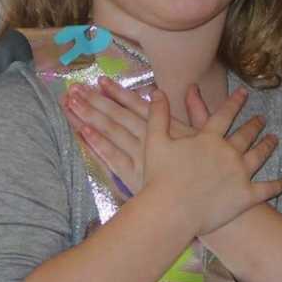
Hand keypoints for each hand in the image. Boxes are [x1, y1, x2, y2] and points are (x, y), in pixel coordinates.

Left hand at [63, 79, 221, 193]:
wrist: (204, 201)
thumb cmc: (209, 168)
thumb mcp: (210, 135)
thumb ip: (199, 110)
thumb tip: (191, 88)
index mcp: (167, 127)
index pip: (137, 106)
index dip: (118, 93)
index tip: (101, 80)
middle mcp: (150, 139)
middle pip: (118, 117)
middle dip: (96, 101)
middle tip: (75, 88)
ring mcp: (139, 158)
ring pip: (110, 134)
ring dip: (90, 117)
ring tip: (71, 103)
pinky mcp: (133, 177)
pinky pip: (111, 159)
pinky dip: (97, 145)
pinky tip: (82, 132)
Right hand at [141, 87, 281, 235]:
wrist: (171, 211)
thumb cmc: (160, 178)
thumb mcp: (155, 142)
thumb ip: (158, 115)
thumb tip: (157, 91)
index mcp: (209, 138)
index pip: (225, 115)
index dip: (234, 103)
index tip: (244, 94)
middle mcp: (229, 152)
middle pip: (246, 135)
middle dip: (255, 125)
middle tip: (262, 119)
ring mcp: (240, 174)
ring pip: (259, 156)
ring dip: (268, 146)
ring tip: (274, 139)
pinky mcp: (246, 196)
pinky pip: (267, 188)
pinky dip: (278, 185)